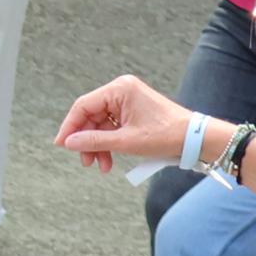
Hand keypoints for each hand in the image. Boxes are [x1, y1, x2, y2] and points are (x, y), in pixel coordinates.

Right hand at [54, 72, 196, 172]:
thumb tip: (69, 143)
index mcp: (119, 89)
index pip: (83, 106)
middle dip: (87, 141)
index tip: (62, 145)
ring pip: (100, 124)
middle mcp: (121, 90)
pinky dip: (109, 143)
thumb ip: (94, 140)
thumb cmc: (165, 135)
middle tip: (85, 161)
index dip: (70, 127)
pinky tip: (109, 160)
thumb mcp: (125, 141)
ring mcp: (127, 100)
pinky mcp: (132, 111)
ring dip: (98, 146)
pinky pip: (112, 127)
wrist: (193, 139)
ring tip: (101, 165)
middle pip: (90, 116)